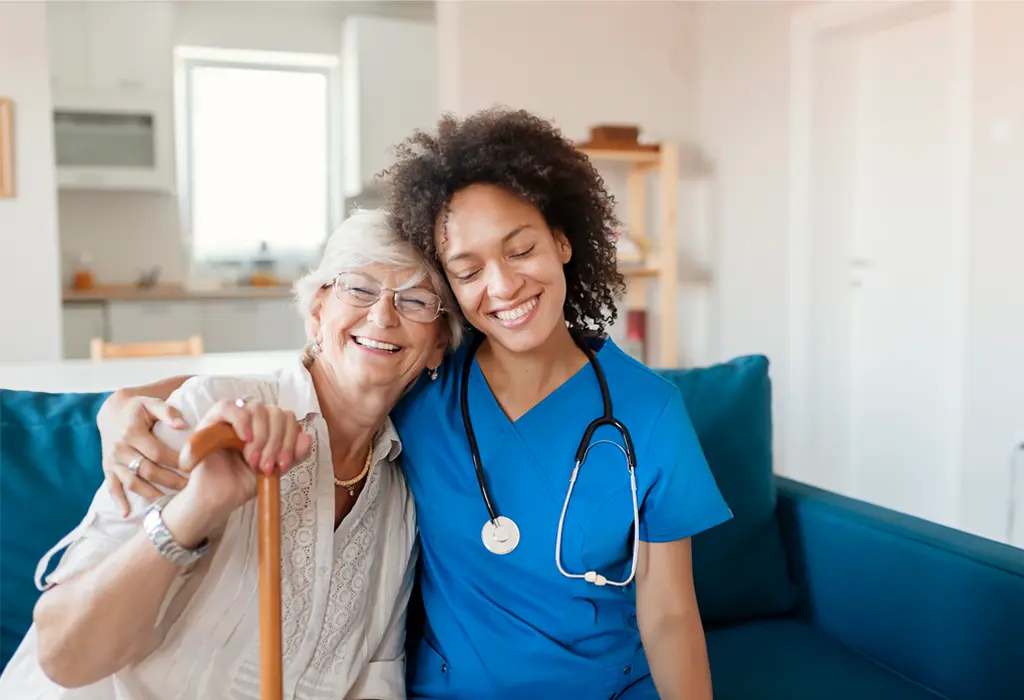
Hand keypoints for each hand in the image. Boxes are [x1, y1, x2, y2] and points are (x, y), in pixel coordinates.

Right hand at [99, 392, 189, 514]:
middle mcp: (120, 449)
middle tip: (190, 490)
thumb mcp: (151, 402)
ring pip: (133, 482)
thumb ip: (167, 411)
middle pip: (147, 470)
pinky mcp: (107, 469)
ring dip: (151, 495)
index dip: (176, 462)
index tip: (194, 469)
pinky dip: (119, 502)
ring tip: (170, 506)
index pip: (158, 452)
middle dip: (170, 481)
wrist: (111, 412)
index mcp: (132, 433)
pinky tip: (128, 514)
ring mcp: (112, 461)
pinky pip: (112, 487)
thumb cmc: (138, 408)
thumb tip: (183, 425)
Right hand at [175, 399, 312, 531]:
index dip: (291, 440)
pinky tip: (245, 439)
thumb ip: (294, 454)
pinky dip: (242, 421)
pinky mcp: (211, 420)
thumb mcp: (276, 468)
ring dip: (261, 436)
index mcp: (268, 427)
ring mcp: (232, 417)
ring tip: (252, 460)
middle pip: (276, 412)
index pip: (288, 418)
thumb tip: (307, 437)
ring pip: (257, 407)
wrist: (219, 499)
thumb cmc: (244, 482)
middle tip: (266, 465)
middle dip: (276, 442)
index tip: (284, 464)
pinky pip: (228, 406)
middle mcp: (252, 418)